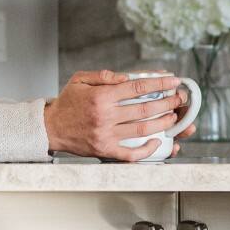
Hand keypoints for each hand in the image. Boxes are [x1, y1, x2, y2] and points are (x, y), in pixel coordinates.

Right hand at [44, 69, 194, 159]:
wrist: (50, 128)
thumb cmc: (66, 103)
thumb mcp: (80, 79)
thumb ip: (104, 76)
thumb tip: (127, 77)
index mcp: (101, 97)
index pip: (137, 88)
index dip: (159, 84)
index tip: (173, 81)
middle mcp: (105, 116)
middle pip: (145, 109)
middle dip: (167, 102)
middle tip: (179, 98)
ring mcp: (106, 135)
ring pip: (142, 130)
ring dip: (162, 123)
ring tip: (173, 117)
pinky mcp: (105, 149)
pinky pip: (130, 153)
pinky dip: (147, 149)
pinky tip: (157, 142)